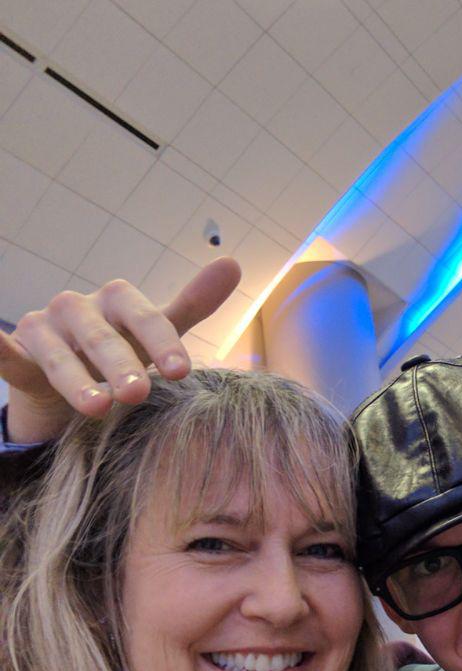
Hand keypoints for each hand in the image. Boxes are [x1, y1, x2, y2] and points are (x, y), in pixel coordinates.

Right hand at [0, 258, 240, 442]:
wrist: (71, 373)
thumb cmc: (120, 349)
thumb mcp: (155, 332)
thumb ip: (191, 304)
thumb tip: (231, 263)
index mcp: (116, 300)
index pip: (144, 318)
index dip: (162, 343)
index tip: (181, 372)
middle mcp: (78, 308)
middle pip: (102, 338)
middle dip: (121, 365)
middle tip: (140, 393)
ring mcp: (44, 330)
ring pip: (59, 355)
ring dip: (76, 380)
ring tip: (99, 408)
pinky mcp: (19, 354)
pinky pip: (7, 353)